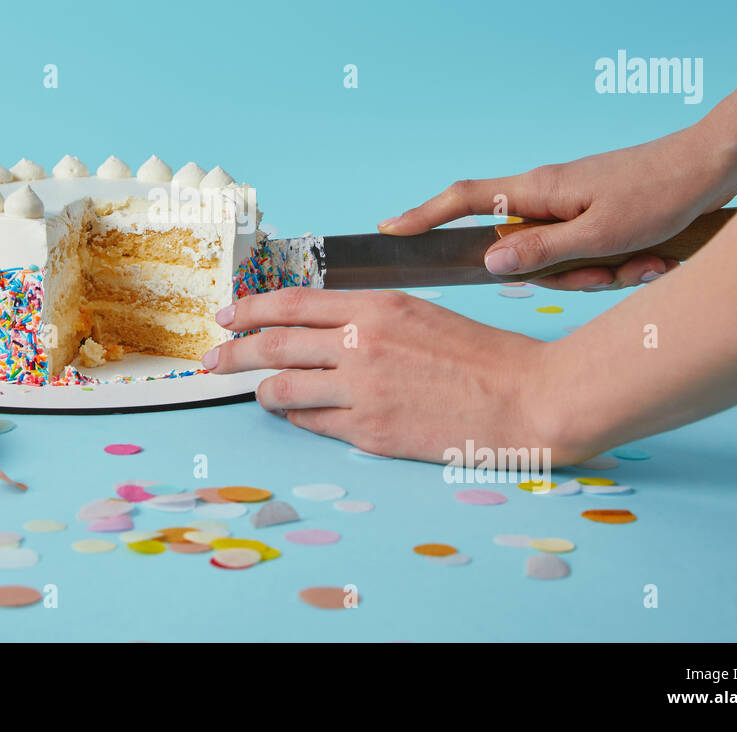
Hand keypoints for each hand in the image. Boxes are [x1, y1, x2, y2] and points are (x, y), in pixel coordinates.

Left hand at [204, 287, 584, 462]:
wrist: (526, 398)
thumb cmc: (479, 355)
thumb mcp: (418, 314)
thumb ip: (365, 318)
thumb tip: (316, 328)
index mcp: (375, 307)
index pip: (292, 303)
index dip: (250, 310)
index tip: (225, 316)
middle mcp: (361, 345)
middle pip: (274, 345)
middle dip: (232, 353)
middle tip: (210, 360)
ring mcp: (364, 391)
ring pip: (284, 388)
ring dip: (261, 389)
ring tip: (256, 391)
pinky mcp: (372, 432)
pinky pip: (314, 422)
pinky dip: (297, 415)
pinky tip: (296, 412)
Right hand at [377, 125, 736, 290]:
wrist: (714, 165)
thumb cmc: (660, 193)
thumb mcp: (600, 235)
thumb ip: (542, 253)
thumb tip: (490, 262)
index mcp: (538, 191)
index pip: (463, 201)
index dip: (424, 216)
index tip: (391, 229)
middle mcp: (547, 194)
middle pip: (523, 250)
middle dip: (566, 275)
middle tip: (613, 270)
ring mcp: (571, 204)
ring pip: (562, 260)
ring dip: (603, 271)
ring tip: (647, 259)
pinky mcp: (595, 213)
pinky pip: (589, 254)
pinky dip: (619, 264)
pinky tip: (654, 256)